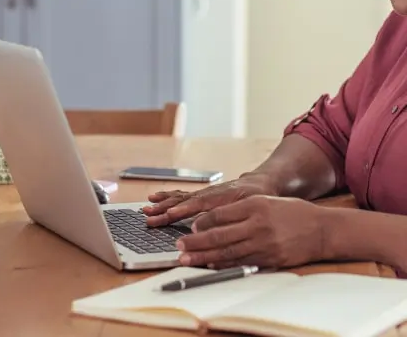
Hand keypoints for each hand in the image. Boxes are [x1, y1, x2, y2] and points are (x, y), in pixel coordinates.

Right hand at [143, 174, 275, 226]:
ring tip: (146, 208)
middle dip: (166, 209)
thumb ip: (236, 212)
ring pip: (180, 198)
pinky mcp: (200, 196)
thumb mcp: (254, 205)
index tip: (170, 215)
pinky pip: (181, 196)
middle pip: (185, 202)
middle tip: (149, 217)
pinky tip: (154, 198)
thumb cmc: (258, 196)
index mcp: (222, 195)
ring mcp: (203, 194)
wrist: (260, 183)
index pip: (200, 203)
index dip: (185, 210)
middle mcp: (209, 193)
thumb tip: (218, 223)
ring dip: (162, 204)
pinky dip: (167, 197)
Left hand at [175, 195, 328, 268]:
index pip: (221, 213)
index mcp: (256, 205)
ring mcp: (264, 243)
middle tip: (179, 244)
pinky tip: (211, 266)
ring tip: (187, 259)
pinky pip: (241, 263)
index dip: (202, 221)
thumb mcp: (268, 202)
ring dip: (204, 256)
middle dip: (195, 241)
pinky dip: (224, 265)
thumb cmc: (294, 214)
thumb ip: (242, 209)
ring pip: (227, 252)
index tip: (190, 225)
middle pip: (219, 234)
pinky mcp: (269, 259)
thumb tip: (212, 219)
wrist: (322, 230)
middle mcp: (258, 224)